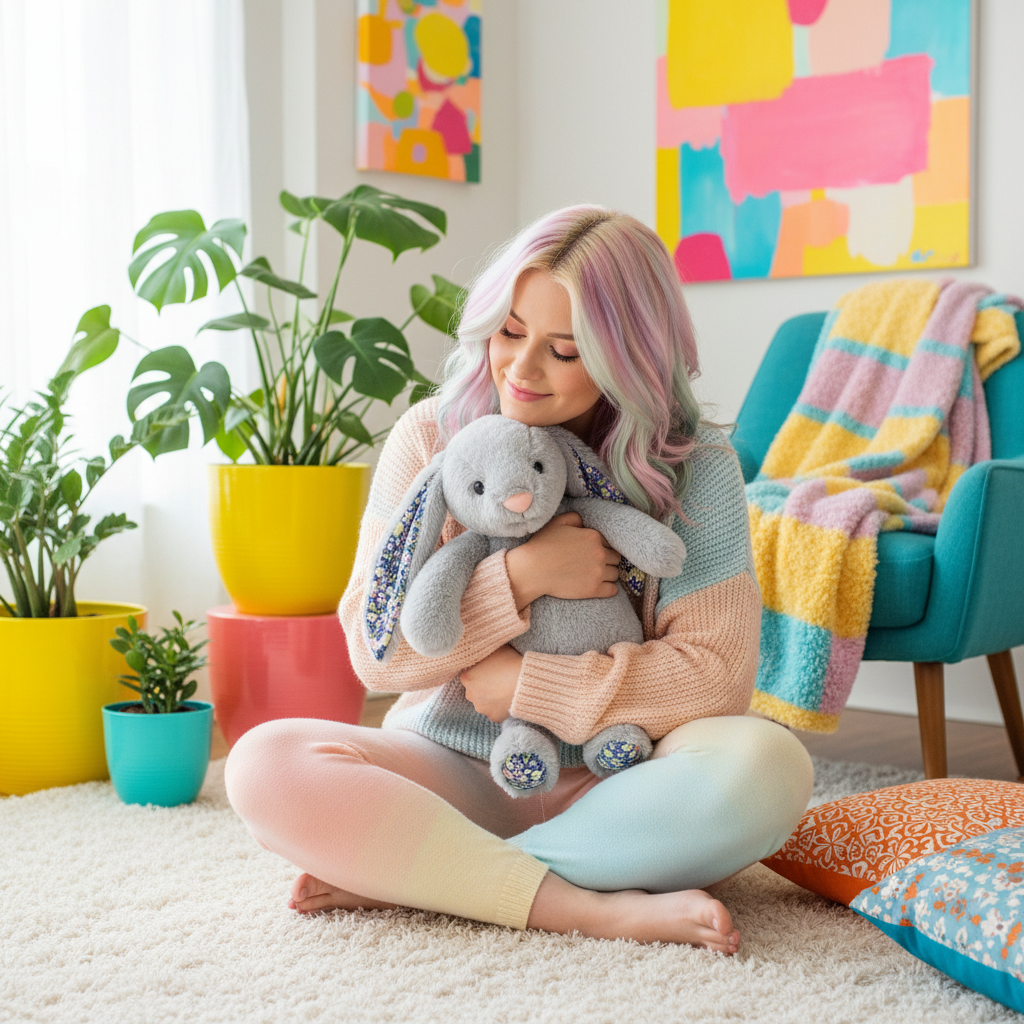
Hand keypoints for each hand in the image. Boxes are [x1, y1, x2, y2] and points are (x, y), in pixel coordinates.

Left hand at [460, 645, 522, 721]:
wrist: (525, 681)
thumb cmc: (510, 662)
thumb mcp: (494, 650)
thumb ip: (484, 654)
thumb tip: (482, 651)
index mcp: (467, 678)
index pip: (468, 675)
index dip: (478, 673)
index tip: (488, 670)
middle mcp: (471, 695)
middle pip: (474, 690)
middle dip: (482, 687)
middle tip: (497, 680)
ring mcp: (482, 708)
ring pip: (484, 703)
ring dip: (490, 698)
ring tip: (504, 690)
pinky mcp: (494, 717)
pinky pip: (495, 712)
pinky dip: (500, 708)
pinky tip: (508, 699)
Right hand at [506, 512, 620, 609]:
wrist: (531, 570)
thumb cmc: (542, 545)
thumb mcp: (557, 523)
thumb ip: (576, 518)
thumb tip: (585, 523)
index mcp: (593, 536)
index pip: (610, 542)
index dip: (602, 547)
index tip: (593, 553)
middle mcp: (600, 553)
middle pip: (615, 558)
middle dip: (607, 560)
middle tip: (594, 564)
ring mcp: (598, 573)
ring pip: (615, 574)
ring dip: (608, 574)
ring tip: (595, 575)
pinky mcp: (593, 590)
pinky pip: (613, 590)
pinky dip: (608, 588)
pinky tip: (599, 586)